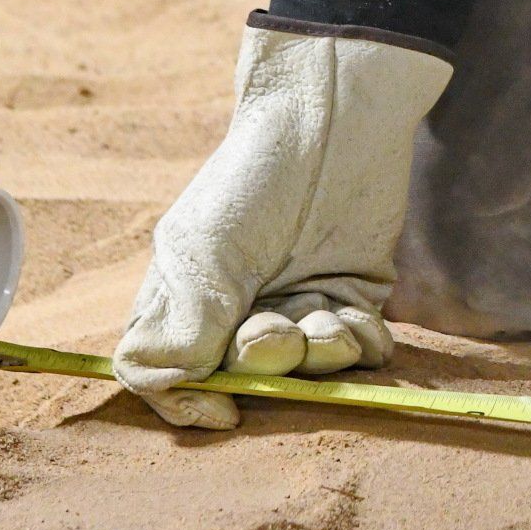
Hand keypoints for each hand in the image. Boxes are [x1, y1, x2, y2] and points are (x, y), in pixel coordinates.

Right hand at [114, 26, 450, 430]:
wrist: (334, 120)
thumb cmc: (254, 179)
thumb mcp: (202, 251)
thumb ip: (185, 327)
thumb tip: (182, 387)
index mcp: (186, 299)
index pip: (168, 376)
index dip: (190, 405)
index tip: (225, 410)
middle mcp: (240, 309)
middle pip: (246, 378)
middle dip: (267, 366)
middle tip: (281, 332)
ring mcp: (299, 303)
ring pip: (308, 370)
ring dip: (319, 356)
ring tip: (327, 321)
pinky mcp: (353, 292)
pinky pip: (359, 349)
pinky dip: (362, 346)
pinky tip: (360, 318)